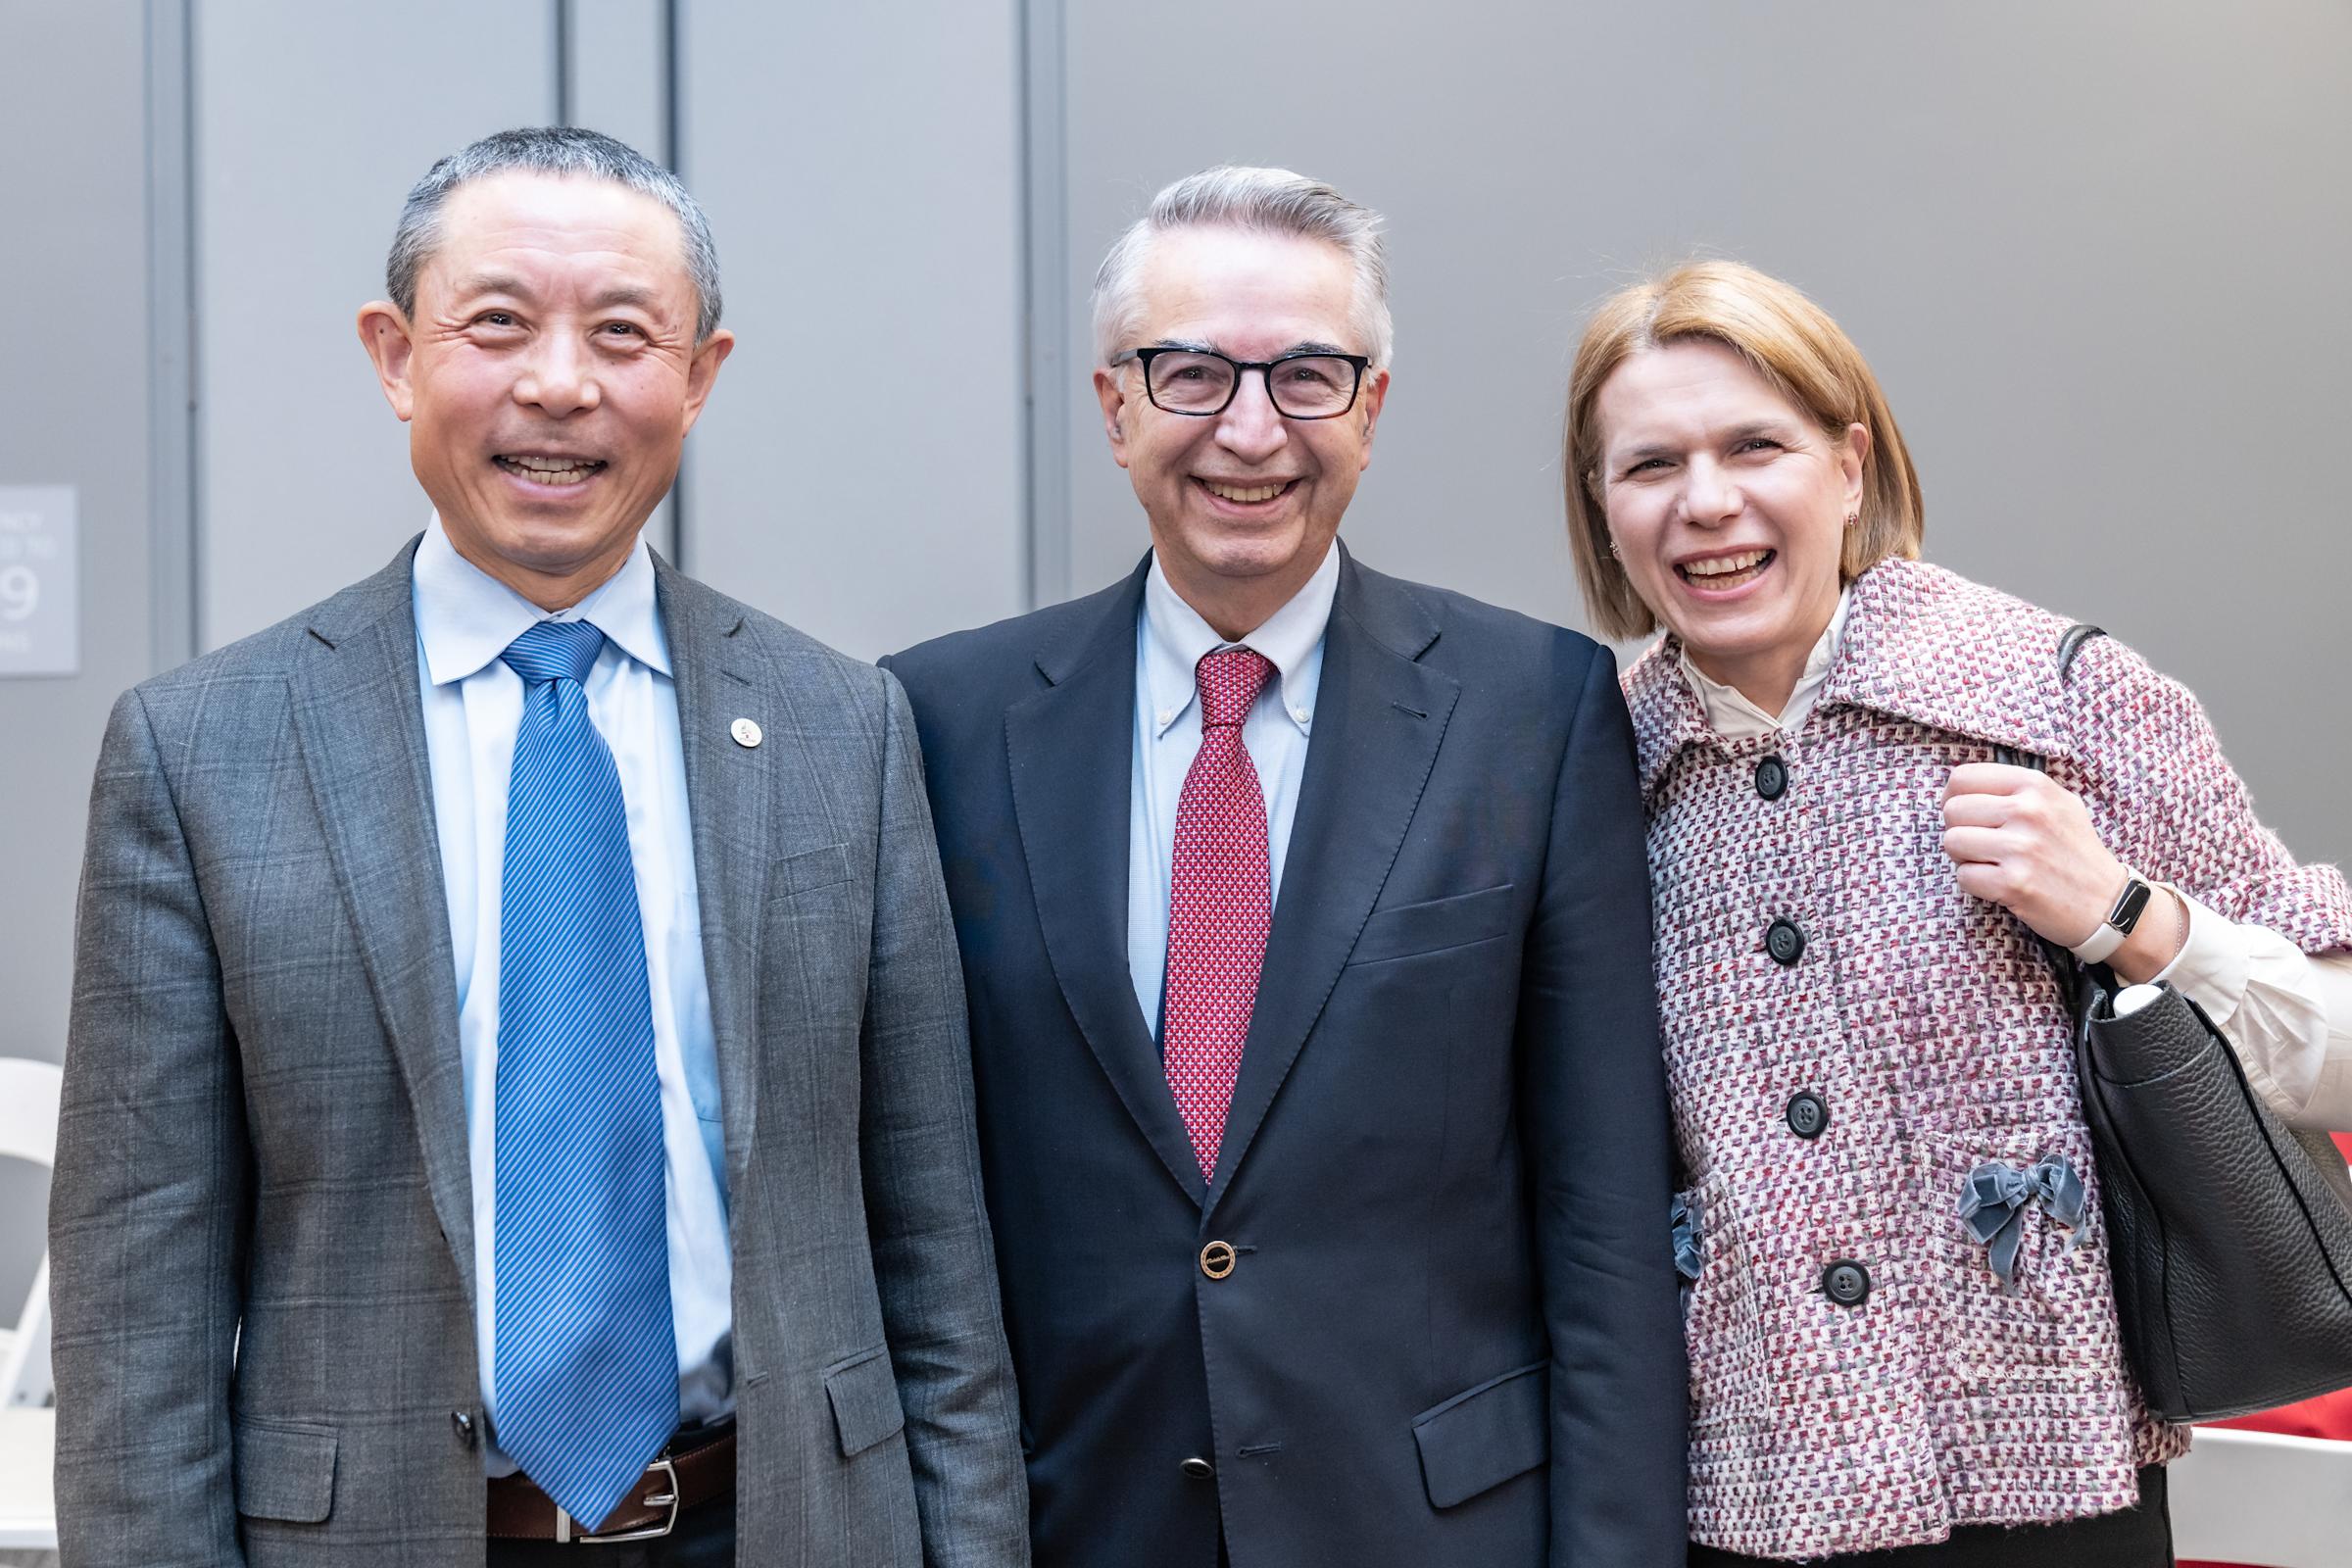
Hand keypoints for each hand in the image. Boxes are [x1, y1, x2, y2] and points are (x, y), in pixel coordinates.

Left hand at [1939, 763, 2124, 948]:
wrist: (2108, 902)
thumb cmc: (2074, 851)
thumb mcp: (2058, 803)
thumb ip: (2015, 789)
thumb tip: (1959, 787)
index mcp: (2035, 785)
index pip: (1962, 777)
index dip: (1954, 797)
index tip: (1965, 814)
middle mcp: (2028, 811)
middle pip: (1952, 810)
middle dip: (1959, 830)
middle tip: (1983, 845)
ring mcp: (2021, 848)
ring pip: (1952, 842)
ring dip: (1965, 858)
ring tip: (1993, 863)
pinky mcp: (2013, 883)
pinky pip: (1963, 876)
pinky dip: (1975, 884)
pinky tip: (2000, 884)